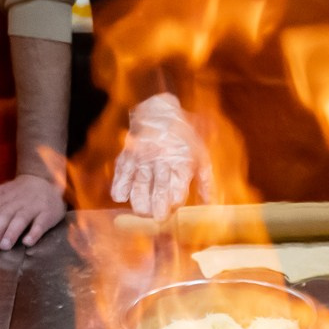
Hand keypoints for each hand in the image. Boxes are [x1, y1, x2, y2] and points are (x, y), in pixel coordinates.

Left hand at [0, 173, 65, 249]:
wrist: (43, 181)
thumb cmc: (14, 194)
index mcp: (0, 197)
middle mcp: (16, 200)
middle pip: (4, 215)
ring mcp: (34, 206)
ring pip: (21, 218)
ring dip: (12, 233)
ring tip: (4, 246)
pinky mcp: (48, 213)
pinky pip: (41, 223)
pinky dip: (34, 233)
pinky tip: (27, 242)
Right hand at [110, 92, 215, 219]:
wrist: (158, 111)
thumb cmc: (183, 138)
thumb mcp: (200, 156)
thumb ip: (205, 182)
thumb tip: (209, 206)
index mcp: (182, 163)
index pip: (178, 190)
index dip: (175, 203)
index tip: (172, 209)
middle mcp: (162, 161)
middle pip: (159, 190)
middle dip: (157, 208)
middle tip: (156, 218)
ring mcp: (143, 159)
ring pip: (139, 186)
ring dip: (139, 203)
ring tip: (141, 212)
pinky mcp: (128, 155)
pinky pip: (121, 173)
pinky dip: (119, 186)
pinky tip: (120, 197)